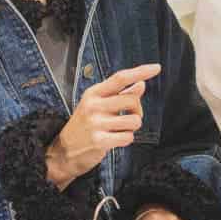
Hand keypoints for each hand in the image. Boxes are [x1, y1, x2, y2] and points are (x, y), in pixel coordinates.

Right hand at [45, 64, 160, 186]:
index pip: (120, 78)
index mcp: (93, 93)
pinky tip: (115, 140)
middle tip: (129, 117)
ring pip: (134, 121)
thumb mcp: (98, 105)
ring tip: (119, 130)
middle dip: (138, 110)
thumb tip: (141, 84)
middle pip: (132, 100)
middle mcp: (93, 105)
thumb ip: (120, 94)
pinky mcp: (100, 141)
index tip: (156, 67)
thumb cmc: (84, 126)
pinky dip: (126, 140)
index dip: (140, 72)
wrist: (64, 151)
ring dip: (132, 128)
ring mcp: (96, 123)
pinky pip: (128, 138)